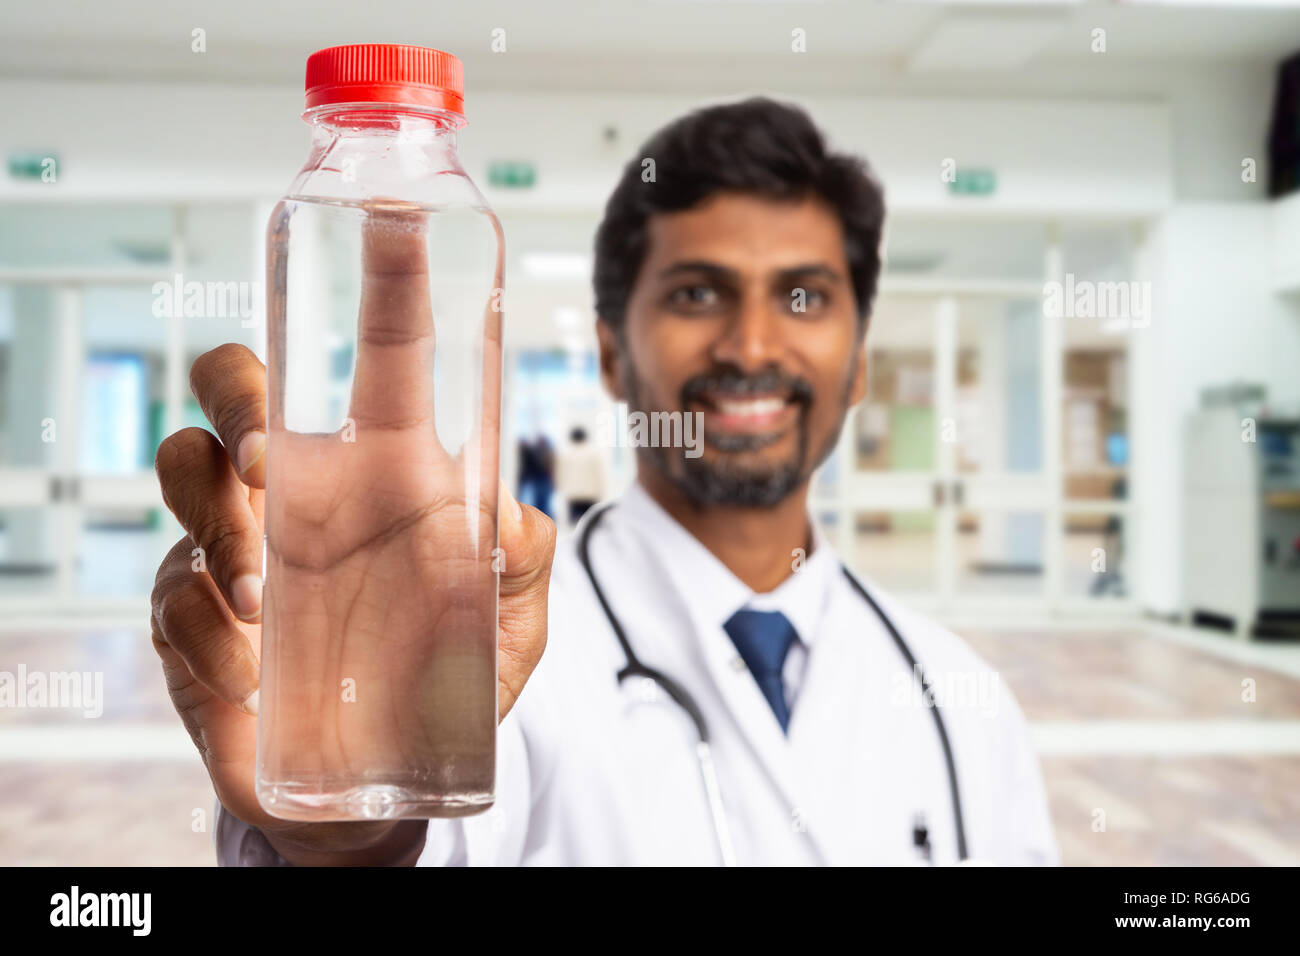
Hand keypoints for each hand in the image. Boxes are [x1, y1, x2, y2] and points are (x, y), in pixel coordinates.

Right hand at [150, 206, 554, 862]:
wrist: (384, 784)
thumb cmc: (446, 681)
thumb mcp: (510, 625)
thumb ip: (523, 567)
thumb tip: (514, 518)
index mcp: (384, 472)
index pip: (378, 354)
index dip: (386, 282)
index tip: (393, 219)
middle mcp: (305, 494)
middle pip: (236, 383)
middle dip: (238, 394)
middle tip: (275, 457)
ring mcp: (242, 552)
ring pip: (181, 468)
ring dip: (210, 514)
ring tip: (261, 589)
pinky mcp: (195, 621)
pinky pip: (172, 594)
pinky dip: (208, 630)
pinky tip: (256, 674)